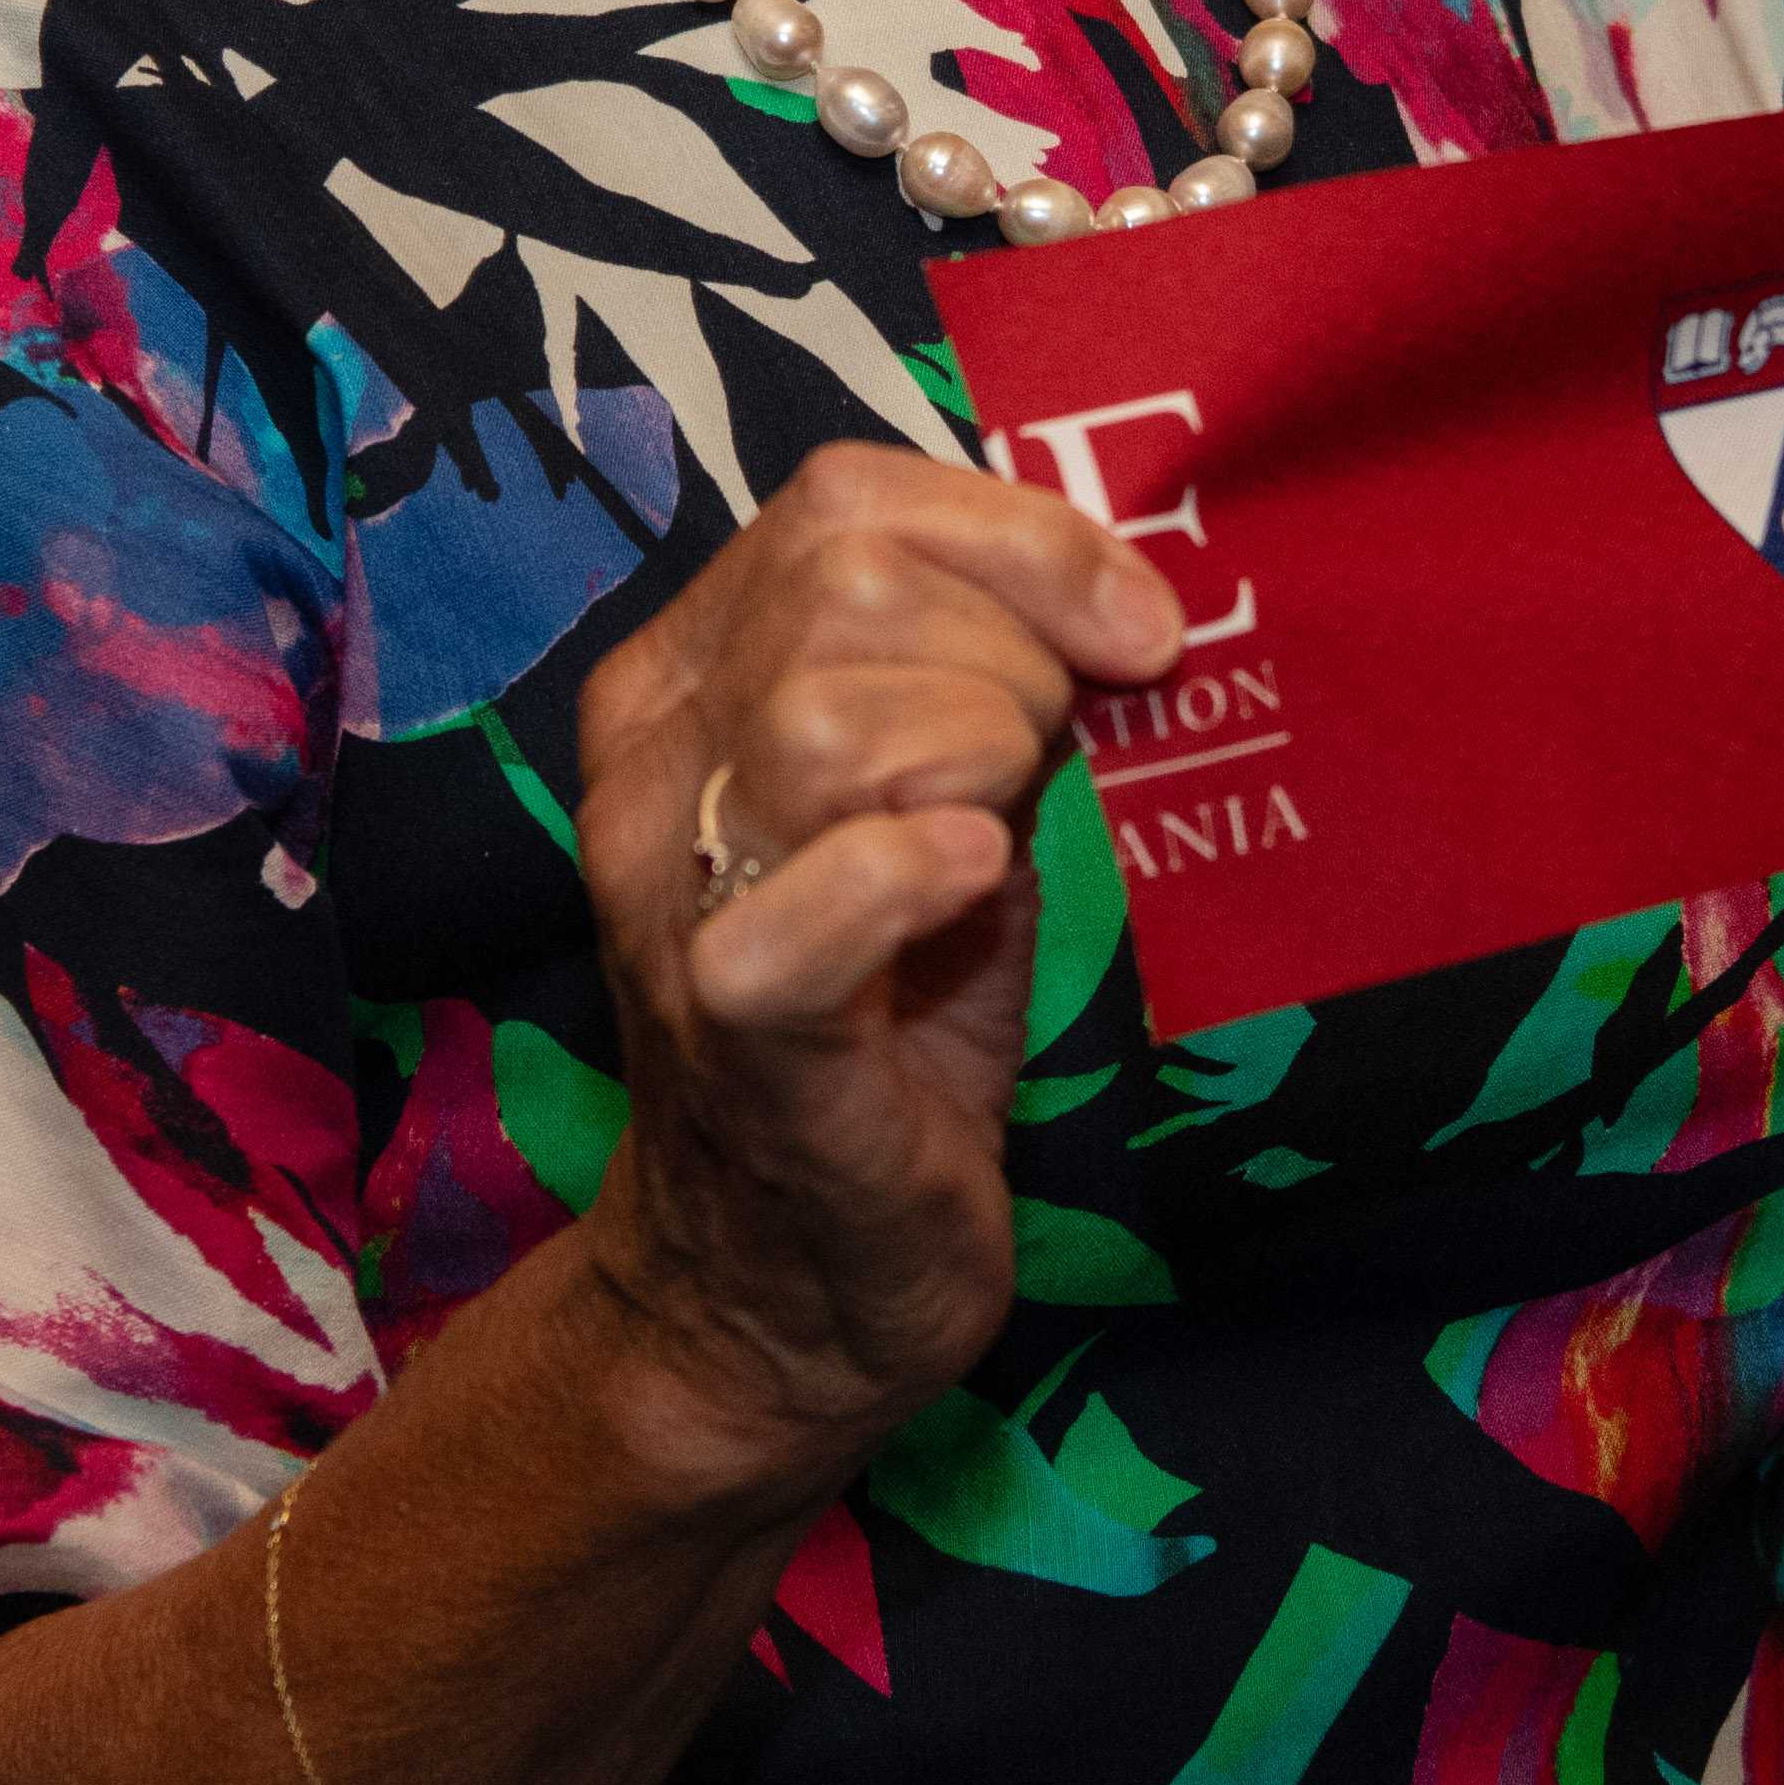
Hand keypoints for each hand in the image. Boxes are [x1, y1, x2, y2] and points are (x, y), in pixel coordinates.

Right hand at [565, 453, 1184, 1501]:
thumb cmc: (894, 1026)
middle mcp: (647, 763)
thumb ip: (983, 675)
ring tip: (993, 848)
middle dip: (1011, 651)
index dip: (1021, 537)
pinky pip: (813, 896)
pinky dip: (913, 873)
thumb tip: (1121, 586)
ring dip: (979, 756)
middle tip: (1046, 777)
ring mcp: (670, 894)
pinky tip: (969, 887)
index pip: (843, 498)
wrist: (795, 1286)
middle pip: (844, 578)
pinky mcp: (730, 1028)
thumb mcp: (943, 806)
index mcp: (686, 678)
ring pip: (826, 713)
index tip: (1136, 633)